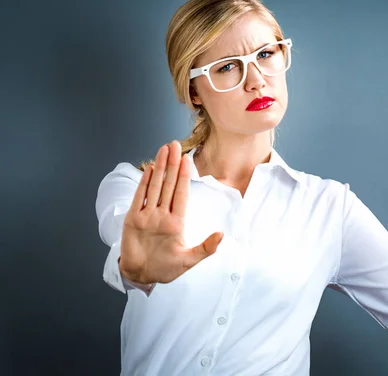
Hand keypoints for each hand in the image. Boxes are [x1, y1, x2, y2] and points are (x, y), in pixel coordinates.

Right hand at [119, 140, 222, 283]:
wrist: (141, 276)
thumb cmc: (165, 269)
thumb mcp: (189, 261)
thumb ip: (205, 249)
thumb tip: (221, 235)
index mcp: (176, 222)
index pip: (181, 194)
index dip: (184, 176)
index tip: (187, 159)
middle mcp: (162, 215)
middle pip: (168, 185)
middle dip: (172, 164)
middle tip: (175, 145)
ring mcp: (147, 216)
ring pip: (155, 187)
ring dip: (158, 168)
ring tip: (163, 151)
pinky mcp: (133, 220)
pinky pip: (139, 198)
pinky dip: (143, 184)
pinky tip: (148, 170)